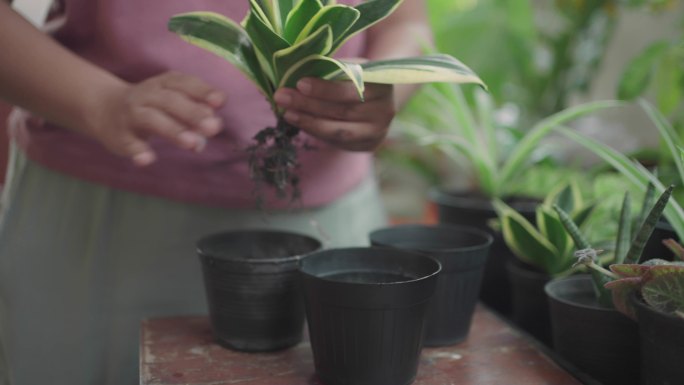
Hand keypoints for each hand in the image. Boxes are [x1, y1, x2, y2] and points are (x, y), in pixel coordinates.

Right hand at [88, 71, 224, 165]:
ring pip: (152, 119)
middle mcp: (147, 95)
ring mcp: (132, 115)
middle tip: (213, 127)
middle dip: (192, 113)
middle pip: (171, 101)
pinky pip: (129, 143)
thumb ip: (196, 109)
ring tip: (193, 144)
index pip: (184, 83)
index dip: (202, 91)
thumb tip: (214, 123)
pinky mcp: (120, 136)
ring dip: (173, 130)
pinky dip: (138, 151)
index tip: (220, 101)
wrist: (104, 108)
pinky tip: (148, 159)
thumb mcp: (173, 100)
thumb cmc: (153, 105)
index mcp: (164, 84)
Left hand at [273, 78, 394, 151]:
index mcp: (382, 83)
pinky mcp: (368, 145)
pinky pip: (337, 141)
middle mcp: (384, 110)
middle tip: (282, 96)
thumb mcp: (351, 66)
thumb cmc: (358, 76)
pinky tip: (299, 122)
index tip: (300, 83)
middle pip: (342, 110)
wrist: (379, 99)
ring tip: (286, 112)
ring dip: (308, 122)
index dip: (325, 88)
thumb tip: (295, 69)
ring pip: (338, 130)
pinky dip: (315, 131)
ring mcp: (377, 131)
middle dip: (308, 104)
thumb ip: (331, 68)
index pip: (351, 88)